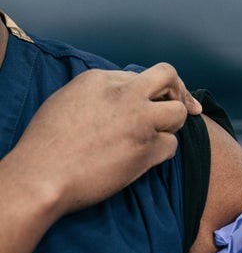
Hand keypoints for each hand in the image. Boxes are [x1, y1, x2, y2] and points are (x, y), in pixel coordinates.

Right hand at [5, 63, 201, 214]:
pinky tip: (145, 159)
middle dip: (180, 91)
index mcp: (102, 79)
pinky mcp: (147, 149)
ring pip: (179, 112)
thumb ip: (100, 93)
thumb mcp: (68, 100)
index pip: (140, 77)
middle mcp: (125, 95)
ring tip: (155, 137)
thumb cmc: (48, 144)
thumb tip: (124, 95)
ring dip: (172, 125)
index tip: (150, 103)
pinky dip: (162, 153)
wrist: (43, 176)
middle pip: (169, 76)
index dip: (147, 92)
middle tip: (187, 107)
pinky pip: (172, 146)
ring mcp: (140, 121)